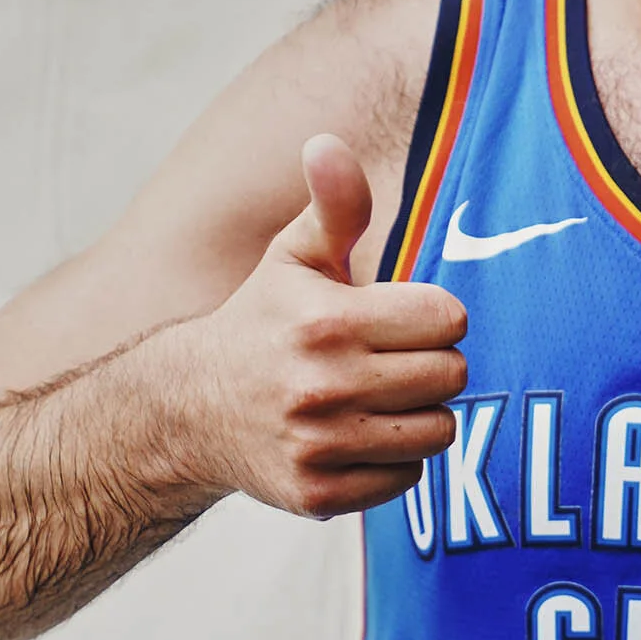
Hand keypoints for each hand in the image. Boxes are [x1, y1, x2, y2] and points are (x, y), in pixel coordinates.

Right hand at [180, 134, 468, 519]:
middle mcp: (323, 385)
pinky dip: (393, 462)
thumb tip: (326, 144)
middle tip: (389, 360)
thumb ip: (332, 205)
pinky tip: (356, 439)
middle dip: (431, 364)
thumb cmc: (261, 322)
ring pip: (438, 430)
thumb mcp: (293, 259)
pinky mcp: (318, 494)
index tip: (401, 319)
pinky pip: (407, 479)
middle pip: (451, 375)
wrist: (189, 410)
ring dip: (418, 414)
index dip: (432, 316)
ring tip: (377, 399)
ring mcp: (320, 446)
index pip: (448, 318)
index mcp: (327, 320)